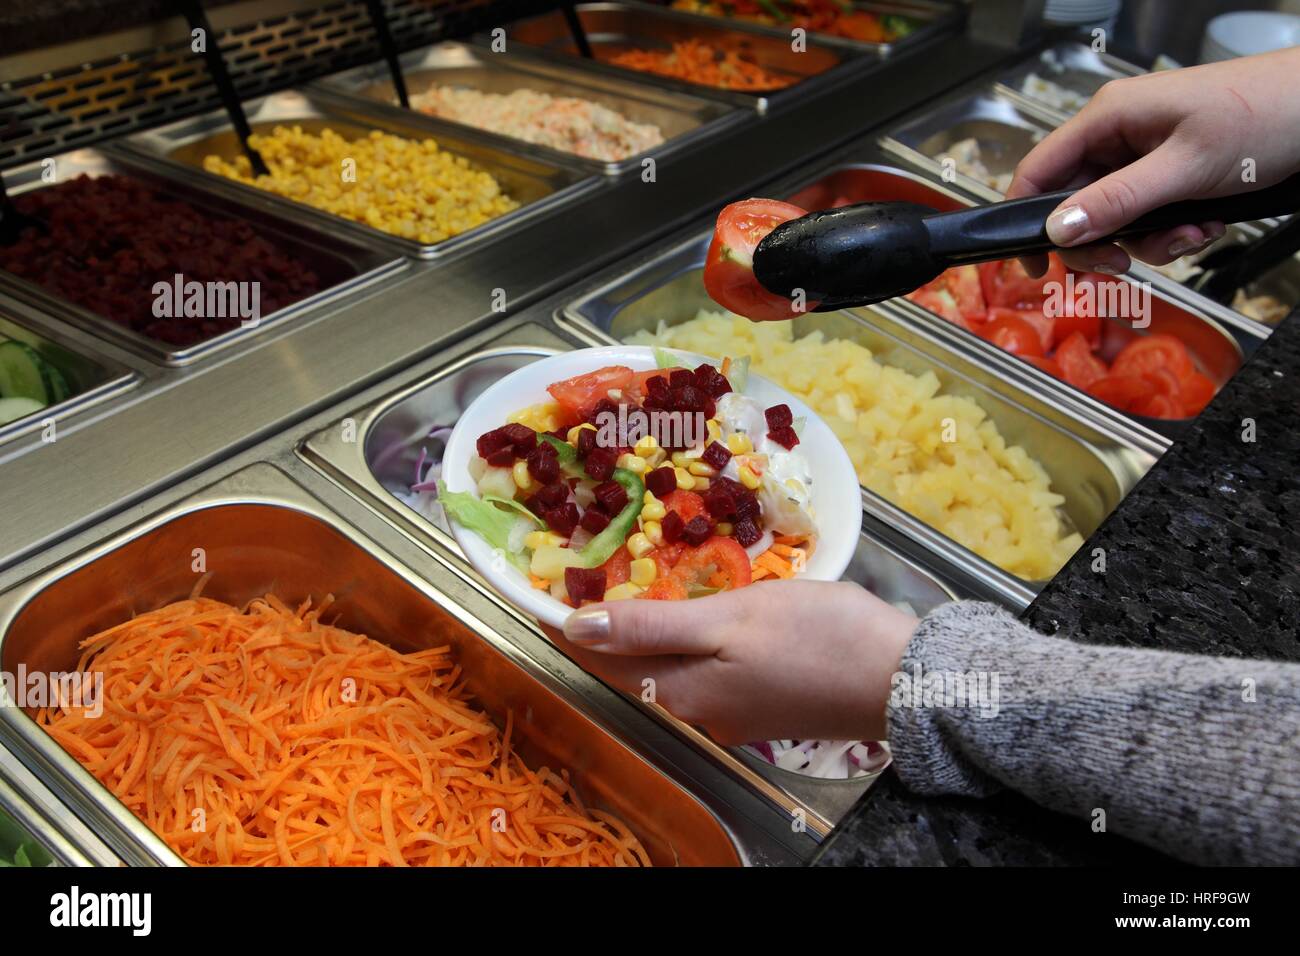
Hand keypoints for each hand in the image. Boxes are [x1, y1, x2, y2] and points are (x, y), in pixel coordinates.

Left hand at [551, 580, 917, 745]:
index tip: (537, 597)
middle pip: (636, 668)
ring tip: (626, 591)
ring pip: (672, 669)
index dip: (569, 628)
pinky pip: (707, 671)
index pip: (605, 661)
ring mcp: (735, 712)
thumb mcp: (729, 619)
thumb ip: (651, 628)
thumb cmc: (818, 638)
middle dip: (604, 631)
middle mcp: (701, 712)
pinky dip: (687, 642)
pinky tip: (694, 618)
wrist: (903, 677)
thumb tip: (575, 629)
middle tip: (578, 583)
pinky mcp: (765, 702)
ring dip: (645, 635)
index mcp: (685, 693)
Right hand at [1008, 47, 1299, 276]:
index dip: (1024, 220)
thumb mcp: (1186, 166)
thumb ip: (1117, 201)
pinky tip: (1203, 223)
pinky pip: (1148, 219)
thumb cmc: (1268, 111)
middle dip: (1102, 242)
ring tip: (1189, 232)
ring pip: (1115, 219)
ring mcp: (1145, 155)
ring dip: (1148, 241)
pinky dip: (1172, 233)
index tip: (1030, 263)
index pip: (1039, 171)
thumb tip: (1057, 229)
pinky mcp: (1170, 174)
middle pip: (1075, 206)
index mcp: (1109, 117)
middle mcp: (1119, 135)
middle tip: (1122, 265)